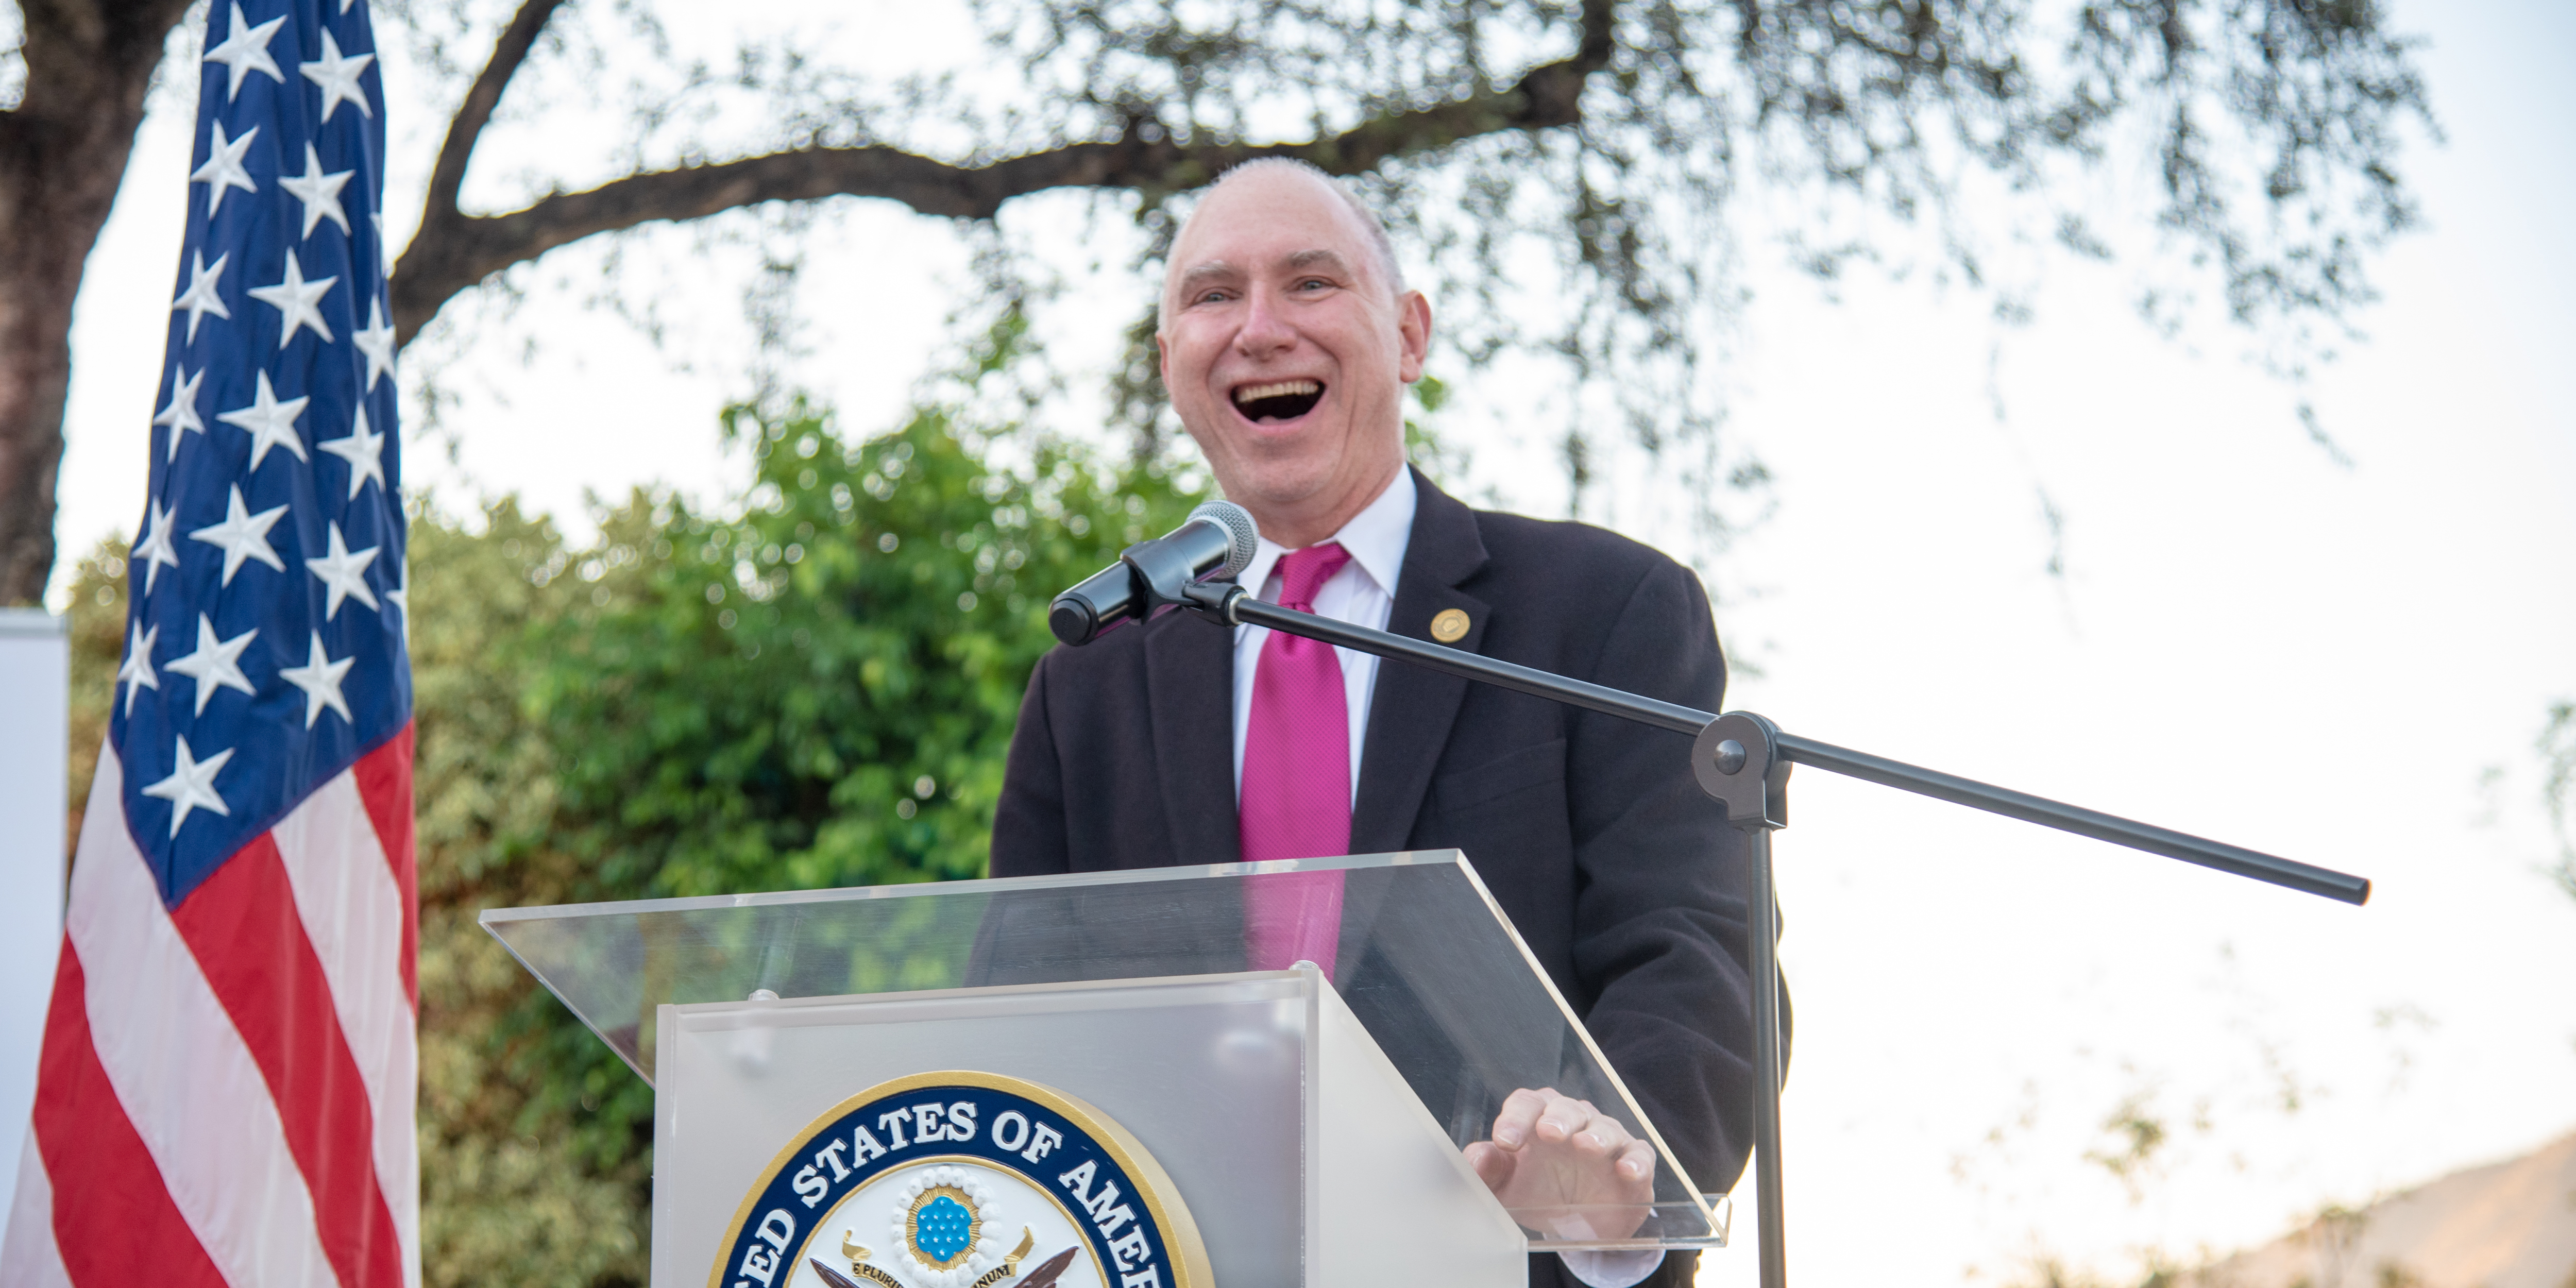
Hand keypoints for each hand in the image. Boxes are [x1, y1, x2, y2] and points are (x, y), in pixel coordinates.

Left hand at [1462, 1087, 1655, 1240]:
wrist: (1578, 1220)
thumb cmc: (1538, 1190)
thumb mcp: (1506, 1187)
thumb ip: (1489, 1170)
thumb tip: (1476, 1159)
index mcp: (1537, 1119)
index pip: (1526, 1104)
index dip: (1515, 1118)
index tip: (1505, 1141)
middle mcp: (1573, 1120)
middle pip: (1566, 1108)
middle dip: (1558, 1118)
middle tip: (1548, 1132)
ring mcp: (1606, 1139)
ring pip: (1604, 1127)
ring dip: (1597, 1136)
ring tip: (1586, 1147)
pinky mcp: (1634, 1160)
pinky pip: (1639, 1154)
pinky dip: (1636, 1162)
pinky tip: (1626, 1171)